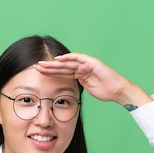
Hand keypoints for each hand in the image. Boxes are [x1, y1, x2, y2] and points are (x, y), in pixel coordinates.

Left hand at [34, 53, 152, 107]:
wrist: (118, 91)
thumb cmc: (106, 92)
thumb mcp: (87, 90)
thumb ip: (78, 87)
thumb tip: (67, 94)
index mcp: (79, 75)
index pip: (62, 73)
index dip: (50, 73)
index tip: (38, 75)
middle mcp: (81, 68)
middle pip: (62, 67)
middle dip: (48, 67)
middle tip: (35, 67)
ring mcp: (86, 64)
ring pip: (67, 62)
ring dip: (54, 63)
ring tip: (42, 64)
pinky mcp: (92, 62)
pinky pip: (78, 58)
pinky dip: (68, 58)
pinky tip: (58, 59)